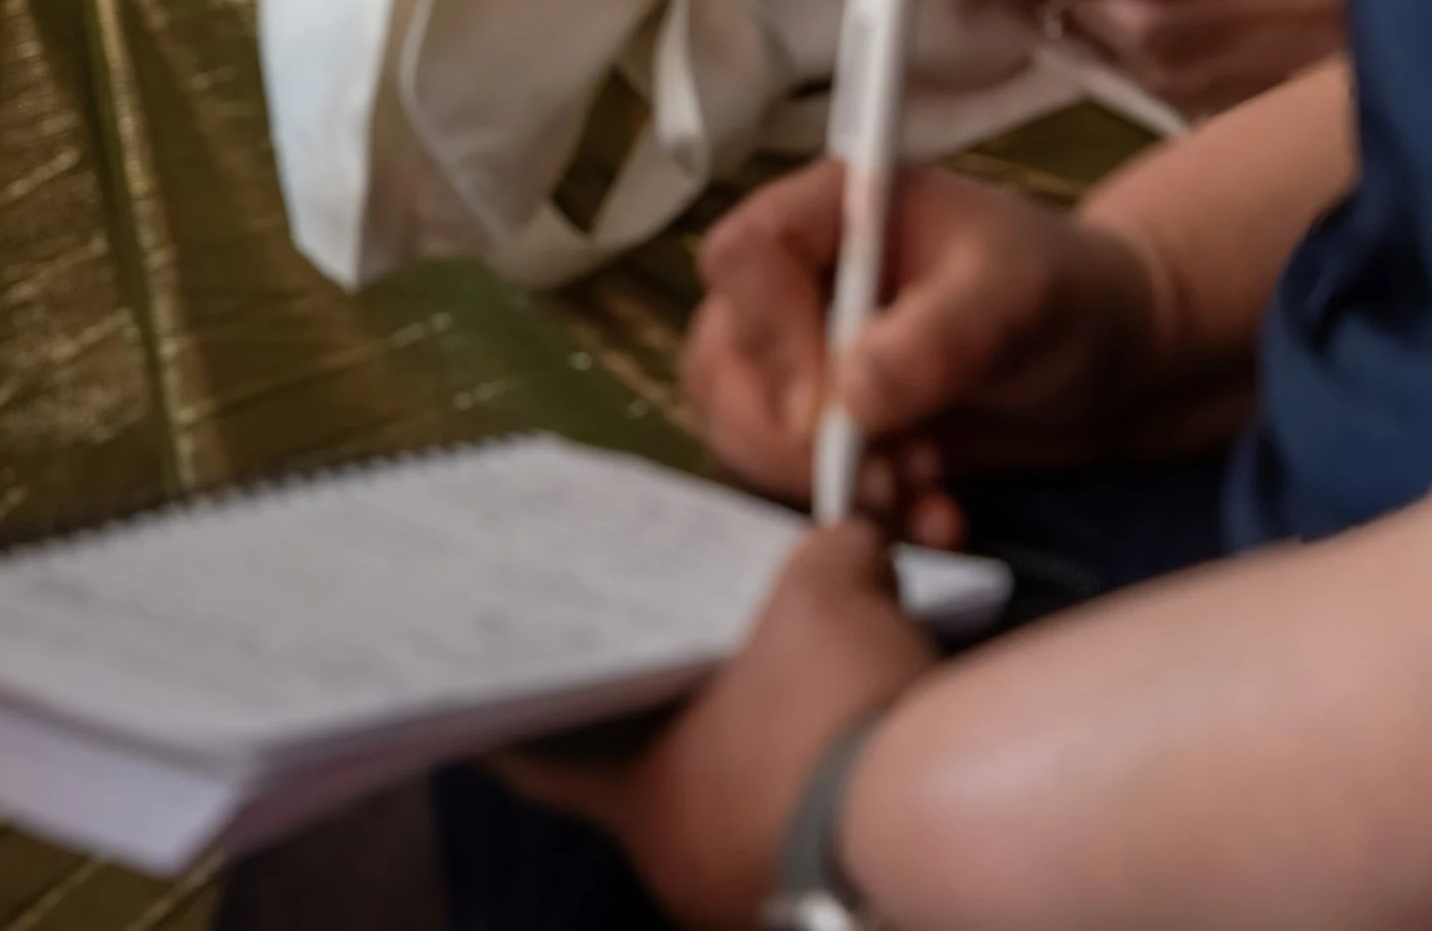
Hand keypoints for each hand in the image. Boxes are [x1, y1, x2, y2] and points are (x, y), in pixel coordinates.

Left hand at [498, 525, 931, 930]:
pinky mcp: (823, 920)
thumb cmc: (834, 710)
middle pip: (649, 787)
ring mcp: (748, 908)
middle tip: (671, 668)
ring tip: (780, 704)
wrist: (938, 826)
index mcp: (642, 802)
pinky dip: (807, 806)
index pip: (543, 767)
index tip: (492, 699)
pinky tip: (844, 757)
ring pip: (726, 823)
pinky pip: (794, 851)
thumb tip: (849, 538)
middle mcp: (678, 871)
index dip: (517, 731)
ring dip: (746, 773)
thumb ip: (826, 555)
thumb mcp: (829, 591)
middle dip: (665, 730)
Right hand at [686, 157, 1163, 520]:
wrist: (1109, 361)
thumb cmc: (1065, 293)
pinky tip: (934, 518)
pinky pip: (793, 478)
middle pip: (722, 354)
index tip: (834, 410)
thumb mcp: (1017, 299)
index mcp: (834, 209)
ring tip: (921, 494)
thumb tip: (850, 394)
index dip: (771, 334)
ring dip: (825, 483)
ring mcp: (806, 352)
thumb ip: (940, 336)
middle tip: (885, 477)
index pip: (745, 255)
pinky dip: (857, 513)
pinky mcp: (827, 423)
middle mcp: (800, 277)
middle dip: (791, 437)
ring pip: (743, 424)